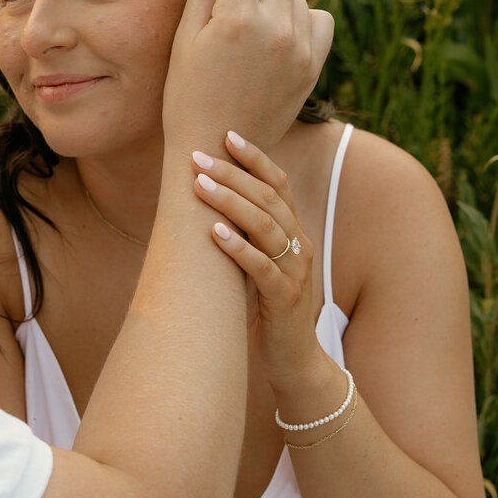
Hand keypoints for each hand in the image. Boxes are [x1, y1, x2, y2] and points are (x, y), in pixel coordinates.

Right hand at [162, 0, 333, 154]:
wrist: (217, 151)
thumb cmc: (188, 94)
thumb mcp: (185, 38)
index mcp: (237, 19)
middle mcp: (275, 29)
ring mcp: (300, 48)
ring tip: (252, 19)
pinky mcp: (313, 66)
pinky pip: (320, 17)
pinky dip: (301, 17)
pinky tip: (278, 33)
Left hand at [191, 131, 340, 400]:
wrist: (295, 362)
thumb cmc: (270, 311)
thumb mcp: (262, 265)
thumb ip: (249, 235)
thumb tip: (213, 200)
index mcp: (295, 234)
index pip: (279, 184)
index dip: (255, 158)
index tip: (226, 135)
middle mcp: (300, 247)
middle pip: (269, 198)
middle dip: (232, 174)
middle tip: (198, 158)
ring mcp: (295, 274)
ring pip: (266, 227)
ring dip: (231, 203)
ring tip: (200, 186)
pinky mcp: (284, 301)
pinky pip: (262, 268)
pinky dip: (238, 249)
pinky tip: (214, 233)